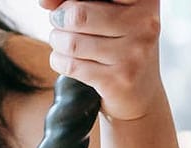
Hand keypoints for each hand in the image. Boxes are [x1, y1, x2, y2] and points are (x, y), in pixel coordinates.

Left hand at [38, 0, 163, 121]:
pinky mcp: (118, 80)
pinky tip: (66, 61)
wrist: (140, 95)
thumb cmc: (118, 48)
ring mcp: (133, 53)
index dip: (68, 0)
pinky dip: (59, 61)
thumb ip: (79, 2)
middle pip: (77, 14)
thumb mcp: (109, 17)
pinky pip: (71, 65)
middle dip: (59, 20)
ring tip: (64, 44)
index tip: (56, 6)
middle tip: (61, 25)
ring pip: (71, 43)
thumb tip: (45, 2)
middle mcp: (144, 23)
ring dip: (57, 42)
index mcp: (143, 0)